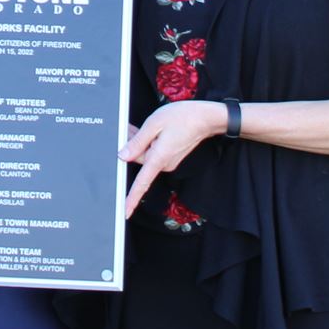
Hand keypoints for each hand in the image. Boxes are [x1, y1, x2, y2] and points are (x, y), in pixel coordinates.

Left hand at [120, 101, 226, 217]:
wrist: (206, 118)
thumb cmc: (183, 117)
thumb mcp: (154, 123)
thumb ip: (137, 141)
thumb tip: (123, 155)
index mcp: (158, 158)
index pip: (142, 183)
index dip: (132, 199)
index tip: (124, 211)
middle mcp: (165, 164)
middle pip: (140, 160)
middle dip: (132, 146)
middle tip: (129, 128)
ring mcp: (169, 162)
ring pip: (147, 156)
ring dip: (142, 143)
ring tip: (144, 127)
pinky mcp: (172, 158)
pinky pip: (155, 153)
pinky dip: (150, 144)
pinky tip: (153, 132)